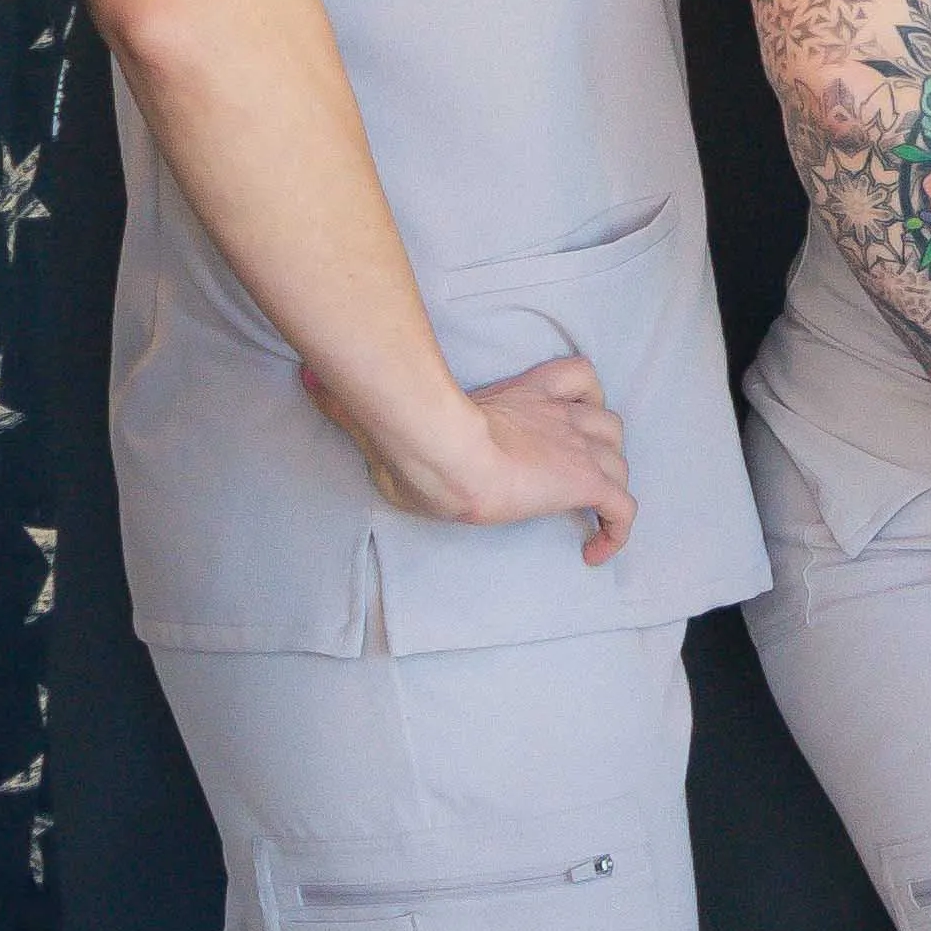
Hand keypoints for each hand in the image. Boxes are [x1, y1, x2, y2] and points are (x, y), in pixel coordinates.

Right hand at [364, 350, 639, 559]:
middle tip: (570, 478)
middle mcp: (557, 418)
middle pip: (606, 421)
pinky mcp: (582, 482)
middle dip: (598, 447)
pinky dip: (616, 532)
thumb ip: (357, 403)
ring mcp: (575, 449)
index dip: (582, 397)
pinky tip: (594, 553)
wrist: (443, 450)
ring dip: (609, 487)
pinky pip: (622, 510)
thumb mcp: (384, 418)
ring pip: (620, 462)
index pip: (576, 376)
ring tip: (583, 517)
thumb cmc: (413, 437)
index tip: (568, 421)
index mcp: (521, 397)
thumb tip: (308, 377)